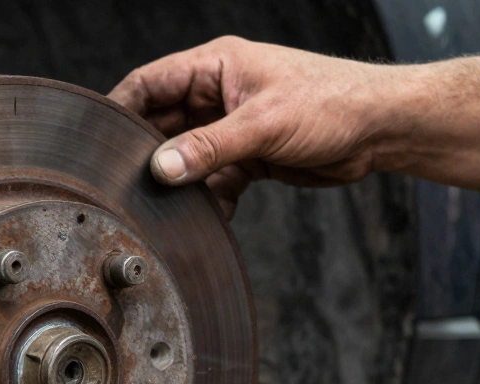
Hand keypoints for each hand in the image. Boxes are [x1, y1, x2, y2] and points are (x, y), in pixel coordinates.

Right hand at [108, 37, 397, 218]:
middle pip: (160, 125)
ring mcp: (229, 127)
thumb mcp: (264, 124)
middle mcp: (216, 94)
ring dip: (177, 183)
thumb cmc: (334, 103)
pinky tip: (202, 220)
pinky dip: (206, 201)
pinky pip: (211, 180)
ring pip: (184, 157)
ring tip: (162, 207)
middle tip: (126, 185)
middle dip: (146, 155)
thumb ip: (209, 147)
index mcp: (215, 67)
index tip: (97, 142)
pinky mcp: (246, 156)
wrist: (382, 129)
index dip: (119, 110)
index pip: (149, 84)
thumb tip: (161, 168)